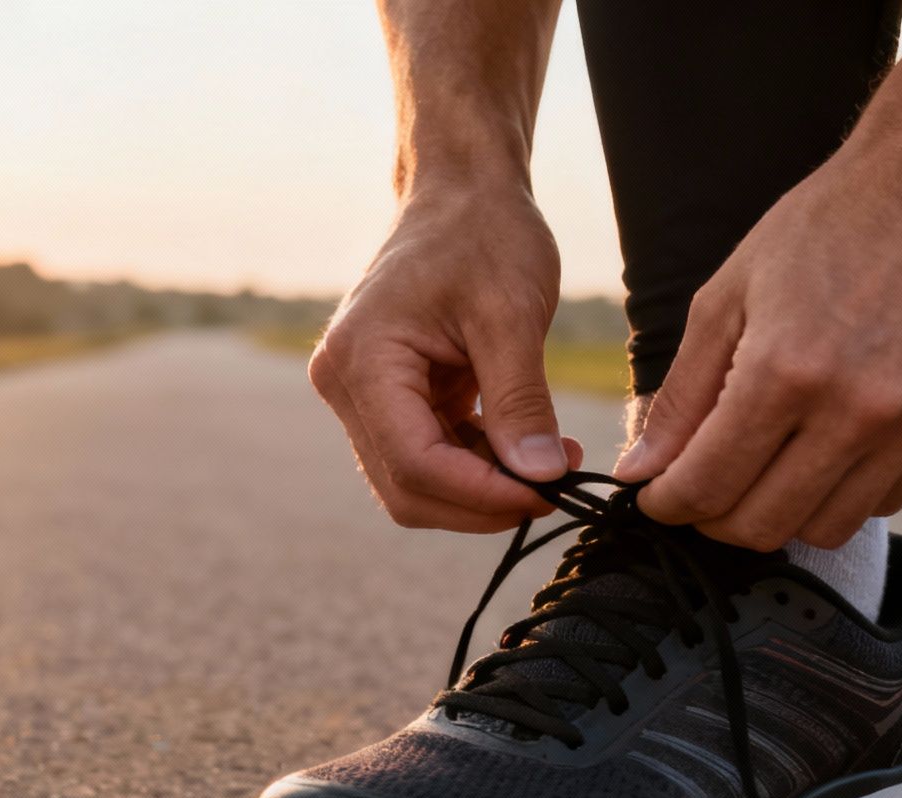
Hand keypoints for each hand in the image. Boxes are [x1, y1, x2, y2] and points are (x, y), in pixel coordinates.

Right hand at [310, 187, 582, 532]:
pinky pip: (424, 457)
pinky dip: (473, 467)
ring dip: (480, 489)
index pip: (413, 460)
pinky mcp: (384, 399)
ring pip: (413, 482)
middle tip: (557, 484)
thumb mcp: (512, 315)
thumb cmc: (483, 234)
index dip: (481, 492)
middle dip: (481, 501)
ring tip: (548, 462)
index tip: (551, 491)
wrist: (459, 192)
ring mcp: (360, 395)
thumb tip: (542, 478)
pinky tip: (521, 448)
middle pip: (406, 486)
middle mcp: (344, 384)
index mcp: (362, 359)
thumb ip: (521, 402)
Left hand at [615, 150, 901, 549]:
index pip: (705, 486)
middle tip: (699, 488)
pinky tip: (819, 451)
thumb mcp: (727, 296)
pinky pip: (882, 504)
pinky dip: (838, 495)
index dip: (666, 504)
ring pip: (822, 529)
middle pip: (760, 525)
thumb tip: (639, 472)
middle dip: (712, 518)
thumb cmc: (825, 227)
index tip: (654, 495)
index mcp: (784, 372)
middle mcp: (854, 410)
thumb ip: (682, 395)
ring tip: (759, 470)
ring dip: (777, 514)